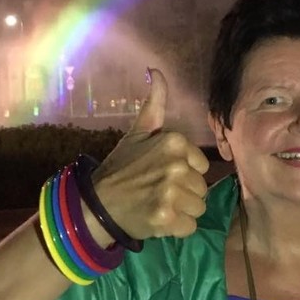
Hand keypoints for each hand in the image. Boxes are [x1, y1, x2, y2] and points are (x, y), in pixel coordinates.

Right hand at [88, 68, 209, 242]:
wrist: (97, 203)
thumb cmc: (122, 168)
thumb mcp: (139, 131)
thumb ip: (154, 103)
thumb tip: (156, 70)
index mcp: (174, 142)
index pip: (202, 166)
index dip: (185, 173)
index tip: (162, 175)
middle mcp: (176, 165)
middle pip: (202, 188)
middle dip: (184, 194)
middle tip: (158, 192)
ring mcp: (171, 193)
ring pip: (198, 208)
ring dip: (182, 212)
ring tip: (159, 206)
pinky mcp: (166, 218)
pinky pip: (190, 227)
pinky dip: (176, 229)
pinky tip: (158, 220)